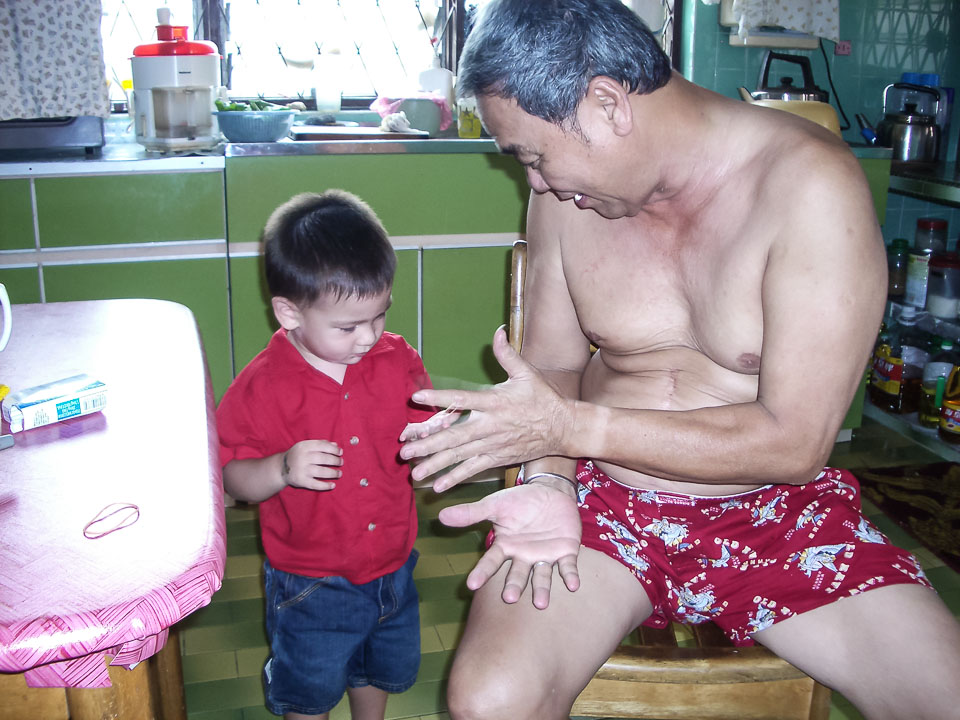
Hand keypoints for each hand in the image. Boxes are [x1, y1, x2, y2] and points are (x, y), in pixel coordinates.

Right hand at [281, 439, 341, 490]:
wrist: (281, 468)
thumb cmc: (298, 455)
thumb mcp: (306, 446)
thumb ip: (320, 444)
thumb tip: (336, 445)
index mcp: (304, 446)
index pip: (322, 446)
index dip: (333, 449)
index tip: (340, 452)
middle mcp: (302, 458)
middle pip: (323, 458)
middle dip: (335, 461)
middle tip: (341, 462)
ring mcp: (301, 470)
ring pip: (321, 472)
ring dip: (333, 473)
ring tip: (339, 473)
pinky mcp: (301, 481)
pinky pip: (315, 484)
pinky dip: (325, 486)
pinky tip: (332, 485)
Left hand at [400, 327, 571, 490]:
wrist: (564, 429)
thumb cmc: (544, 399)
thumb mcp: (526, 374)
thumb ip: (507, 355)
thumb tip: (498, 331)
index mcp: (494, 402)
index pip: (461, 399)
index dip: (438, 398)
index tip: (415, 397)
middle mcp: (490, 426)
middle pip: (453, 436)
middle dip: (428, 443)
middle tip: (404, 449)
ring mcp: (492, 445)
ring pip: (459, 456)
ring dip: (435, 464)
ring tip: (413, 472)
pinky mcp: (497, 458)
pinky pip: (472, 469)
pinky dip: (455, 478)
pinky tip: (437, 486)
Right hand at [439, 483, 581, 608]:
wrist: (550, 491)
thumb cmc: (520, 501)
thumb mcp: (495, 505)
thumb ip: (471, 513)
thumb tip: (441, 515)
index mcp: (506, 546)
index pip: (491, 562)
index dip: (482, 573)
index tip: (471, 585)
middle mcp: (524, 557)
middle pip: (517, 574)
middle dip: (514, 586)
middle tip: (509, 598)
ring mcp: (545, 556)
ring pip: (541, 576)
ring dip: (541, 590)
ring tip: (540, 603)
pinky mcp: (565, 552)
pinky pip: (567, 566)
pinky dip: (569, 576)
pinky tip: (572, 585)